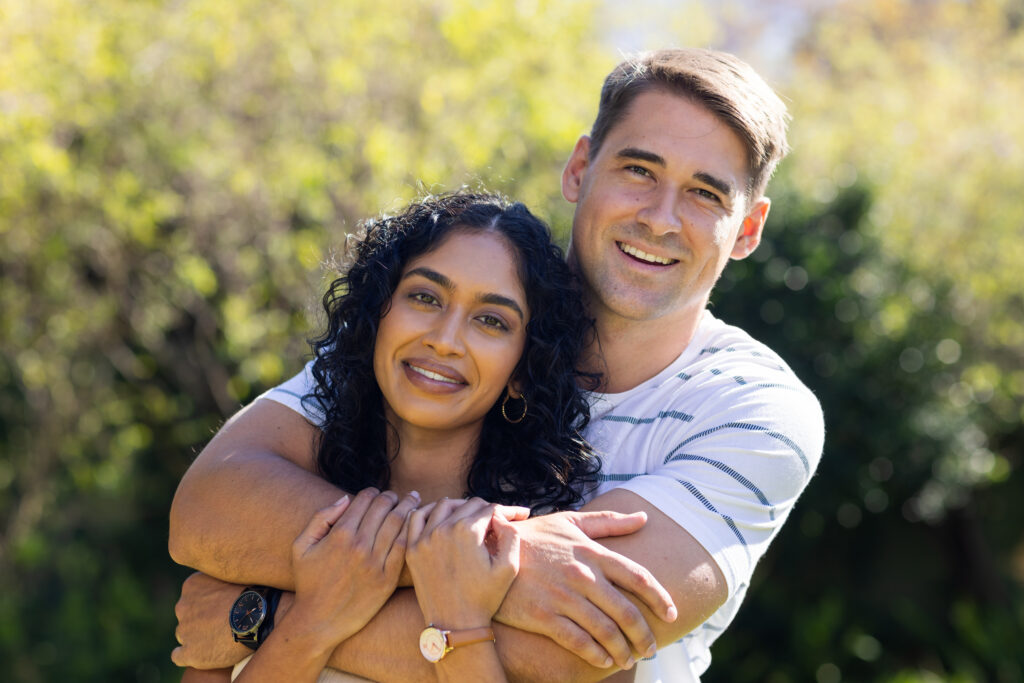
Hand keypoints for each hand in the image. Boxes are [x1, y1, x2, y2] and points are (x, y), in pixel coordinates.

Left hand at [172, 573, 252, 668]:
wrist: (257, 617)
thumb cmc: (251, 595)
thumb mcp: (232, 576)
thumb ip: (217, 581)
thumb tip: (219, 588)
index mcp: (191, 586)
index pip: (190, 597)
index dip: (206, 604)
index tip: (220, 608)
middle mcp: (182, 606)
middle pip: (187, 616)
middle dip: (200, 621)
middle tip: (221, 624)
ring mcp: (184, 630)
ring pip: (184, 635)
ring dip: (197, 637)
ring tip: (219, 639)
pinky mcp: (189, 652)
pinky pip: (179, 656)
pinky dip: (188, 656)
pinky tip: (201, 654)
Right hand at [288, 488, 418, 648]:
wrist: (319, 621)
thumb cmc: (308, 583)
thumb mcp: (302, 546)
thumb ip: (321, 517)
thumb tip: (345, 498)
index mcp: (340, 535)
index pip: (364, 500)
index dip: (372, 492)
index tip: (376, 493)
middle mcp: (359, 546)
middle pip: (384, 508)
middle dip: (391, 496)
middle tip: (395, 496)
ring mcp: (375, 563)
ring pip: (398, 523)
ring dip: (407, 507)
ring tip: (412, 500)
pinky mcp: (387, 579)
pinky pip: (404, 547)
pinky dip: (411, 531)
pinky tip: (415, 524)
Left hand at [407, 498, 522, 627]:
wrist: (455, 624)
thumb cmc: (485, 598)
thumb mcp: (509, 567)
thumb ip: (511, 534)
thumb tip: (499, 516)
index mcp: (467, 532)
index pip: (489, 508)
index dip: (507, 511)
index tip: (519, 515)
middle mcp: (443, 530)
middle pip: (468, 505)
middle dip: (486, 510)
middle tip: (497, 519)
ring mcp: (424, 539)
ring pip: (443, 505)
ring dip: (460, 506)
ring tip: (471, 515)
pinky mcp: (412, 549)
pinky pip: (416, 518)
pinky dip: (428, 511)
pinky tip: (438, 514)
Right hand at [494, 510, 676, 669]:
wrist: (486, 551)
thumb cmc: (532, 536)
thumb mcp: (569, 522)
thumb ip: (609, 522)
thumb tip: (644, 517)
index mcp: (592, 552)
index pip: (638, 577)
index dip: (660, 599)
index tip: (671, 614)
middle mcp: (583, 575)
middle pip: (627, 611)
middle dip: (644, 635)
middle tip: (651, 649)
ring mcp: (563, 597)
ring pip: (606, 632)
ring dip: (623, 651)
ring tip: (629, 659)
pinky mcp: (543, 616)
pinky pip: (579, 642)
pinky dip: (597, 656)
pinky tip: (604, 661)